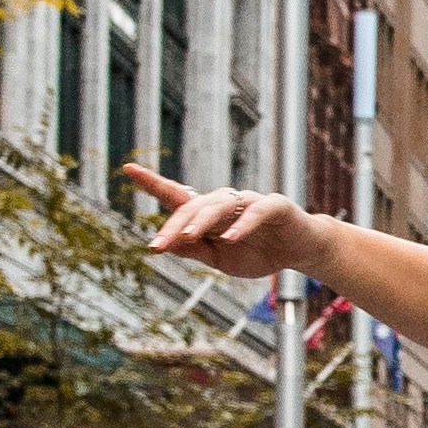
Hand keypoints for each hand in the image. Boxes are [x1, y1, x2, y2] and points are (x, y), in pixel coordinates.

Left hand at [128, 165, 324, 283]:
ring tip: (189, 236)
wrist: (300, 251)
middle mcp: (226, 202)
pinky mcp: (274, 206)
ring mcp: (250, 202)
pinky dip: (242, 225)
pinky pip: (255, 212)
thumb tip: (165, 244)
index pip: (177, 197)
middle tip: (156, 245)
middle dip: (174, 225)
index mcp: (209, 215)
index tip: (128, 169)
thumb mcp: (221, 259)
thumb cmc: (258, 252)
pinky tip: (231, 237)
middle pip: (193, 206)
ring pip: (220, 204)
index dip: (152, 182)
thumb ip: (195, 249)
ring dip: (202, 220)